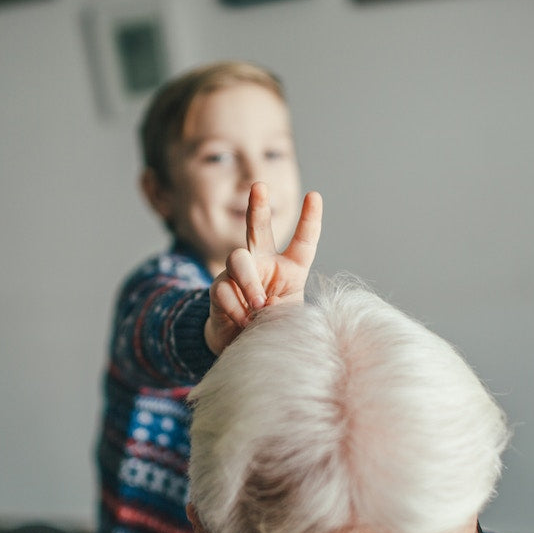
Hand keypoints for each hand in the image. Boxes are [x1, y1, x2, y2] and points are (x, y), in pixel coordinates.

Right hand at [204, 182, 322, 354]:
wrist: (242, 346)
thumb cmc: (271, 328)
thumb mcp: (289, 320)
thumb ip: (283, 310)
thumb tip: (260, 304)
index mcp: (289, 269)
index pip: (302, 242)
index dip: (309, 219)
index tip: (314, 196)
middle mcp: (263, 264)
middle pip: (258, 229)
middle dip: (258, 206)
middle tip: (259, 187)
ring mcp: (237, 275)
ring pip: (238, 259)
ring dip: (249, 282)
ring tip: (259, 305)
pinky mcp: (219, 290)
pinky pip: (224, 290)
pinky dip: (236, 307)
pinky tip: (243, 322)